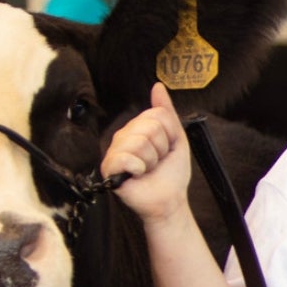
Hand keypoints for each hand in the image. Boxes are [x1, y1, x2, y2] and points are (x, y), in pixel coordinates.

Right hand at [101, 82, 191, 227]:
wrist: (169, 200)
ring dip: (151, 160)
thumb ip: (167, 112)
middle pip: (148, 126)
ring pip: (139, 141)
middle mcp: (124, 136)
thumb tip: (158, 87)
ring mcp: (115, 151)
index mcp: (138, 128)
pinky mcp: (109, 167)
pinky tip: (138, 175)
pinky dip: (139, 169)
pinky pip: (126, 157)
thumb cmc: (171, 173)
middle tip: (156, 161)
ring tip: (148, 169)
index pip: (156, 115)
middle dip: (160, 148)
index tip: (166, 149)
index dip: (168, 135)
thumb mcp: (176, 138)